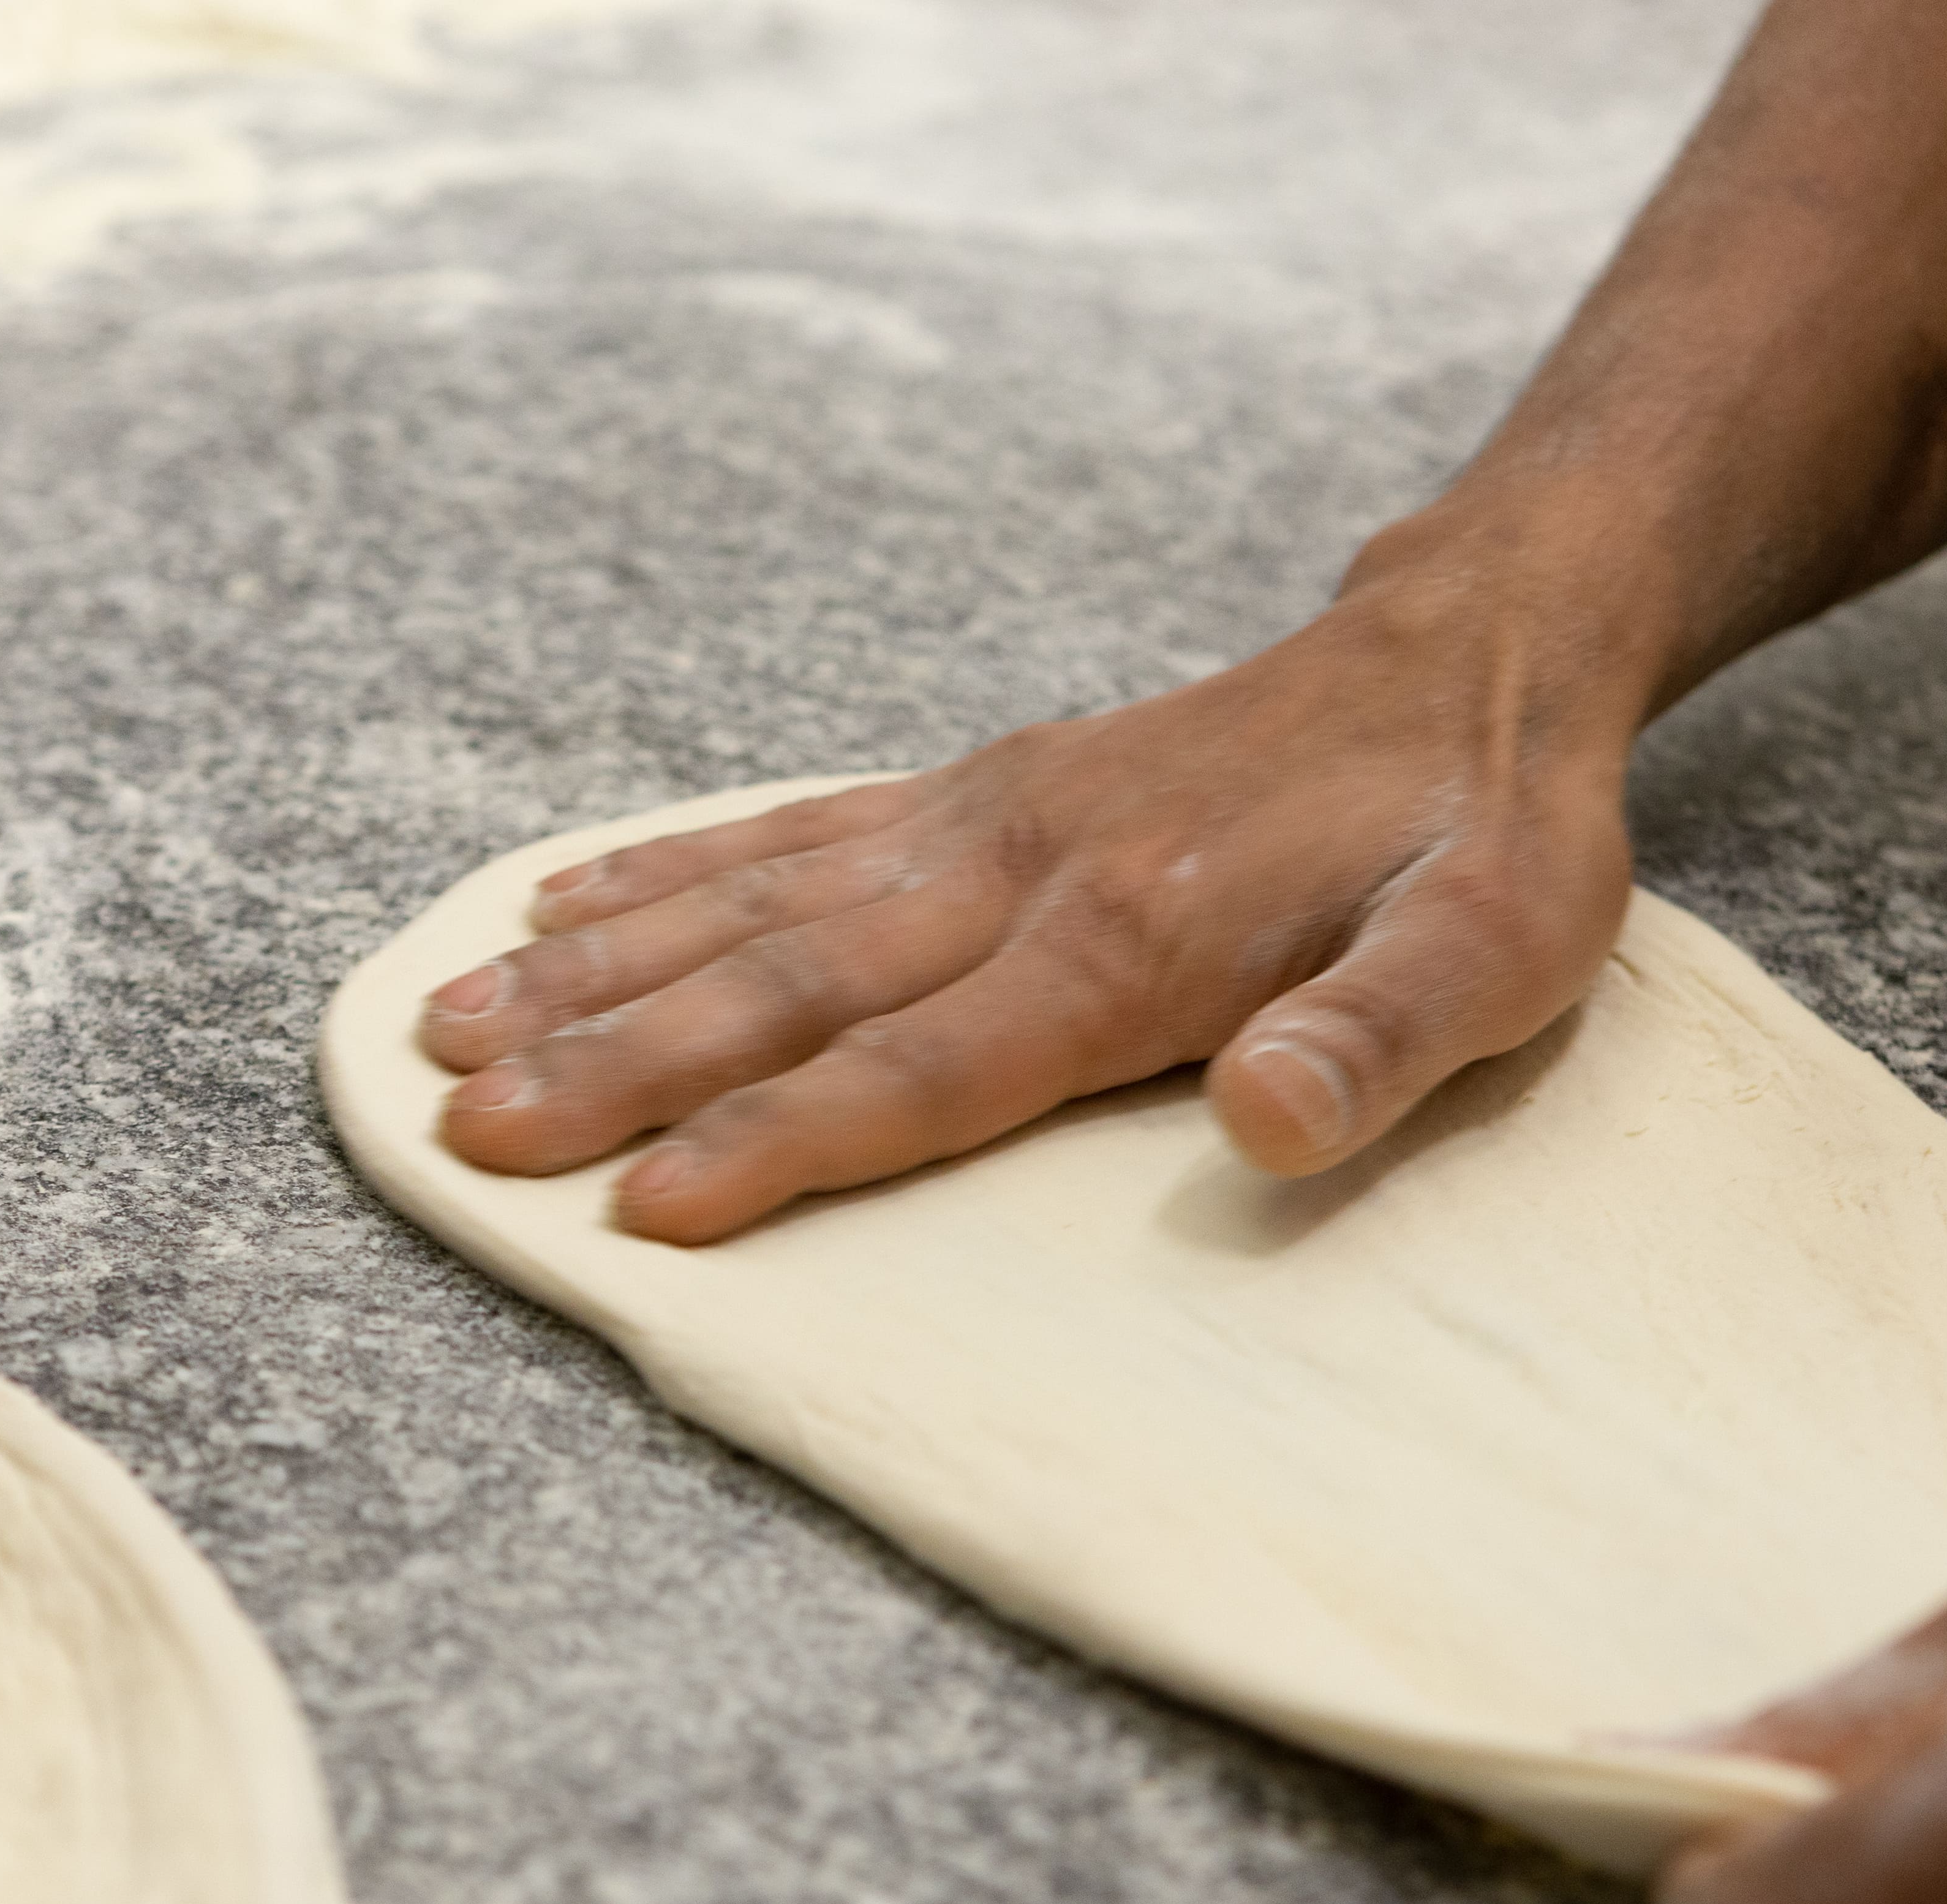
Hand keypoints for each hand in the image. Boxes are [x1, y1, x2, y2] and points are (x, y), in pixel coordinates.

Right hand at [415, 541, 1638, 1240]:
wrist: (1471, 653)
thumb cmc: (1489, 837)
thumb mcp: (1500, 949)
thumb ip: (1384, 1040)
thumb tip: (1273, 1122)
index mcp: (1131, 943)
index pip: (922, 1067)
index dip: (779, 1140)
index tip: (638, 1207)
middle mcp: (1022, 872)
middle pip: (791, 985)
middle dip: (621, 1062)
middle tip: (465, 1123)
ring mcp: (983, 822)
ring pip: (754, 905)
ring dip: (599, 968)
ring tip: (446, 1019)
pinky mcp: (975, 791)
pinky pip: (789, 831)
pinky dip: (670, 868)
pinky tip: (565, 899)